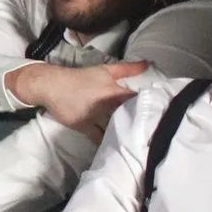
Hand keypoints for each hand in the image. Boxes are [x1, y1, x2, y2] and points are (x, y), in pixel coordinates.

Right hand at [6, 59, 147, 139]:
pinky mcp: (85, 127)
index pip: (136, 100)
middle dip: (139, 122)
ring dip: (124, 133)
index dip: (149, 104)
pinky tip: (116, 147)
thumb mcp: (104, 70)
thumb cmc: (79, 77)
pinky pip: (99, 138)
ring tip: (136, 140)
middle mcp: (106, 106)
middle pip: (128, 117)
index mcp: (113, 91)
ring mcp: (95, 118)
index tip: (159, 110)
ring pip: (114, 129)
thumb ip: (127, 68)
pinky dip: (108, 142)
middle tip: (151, 129)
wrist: (52, 85)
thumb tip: (148, 64)